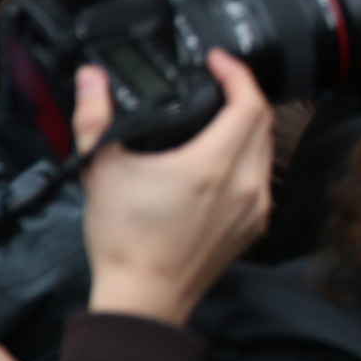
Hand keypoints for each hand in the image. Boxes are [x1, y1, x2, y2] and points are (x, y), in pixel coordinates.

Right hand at [75, 53, 273, 325]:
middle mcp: (244, 184)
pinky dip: (249, 158)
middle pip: (263, 121)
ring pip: (267, 149)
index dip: (237, 73)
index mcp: (213, 165)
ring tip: (220, 115)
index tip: (218, 62)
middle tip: (218, 83)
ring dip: (249, 126)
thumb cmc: (124, 242)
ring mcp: (255, 206)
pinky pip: (263, 178)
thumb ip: (95, 118)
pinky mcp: (255, 224)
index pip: (248, 103)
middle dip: (244, 94)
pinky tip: (224, 158)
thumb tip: (92, 79)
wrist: (144, 298)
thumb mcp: (101, 171)